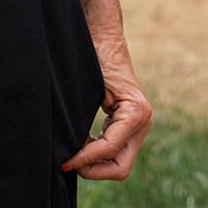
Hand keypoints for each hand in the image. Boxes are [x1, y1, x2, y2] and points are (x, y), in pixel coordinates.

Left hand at [61, 0, 152, 182]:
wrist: (104, 37)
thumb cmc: (96, 56)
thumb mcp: (90, 87)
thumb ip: (83, 121)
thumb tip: (68, 155)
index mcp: (137, 111)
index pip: (110, 149)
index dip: (85, 159)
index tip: (64, 161)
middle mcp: (143, 121)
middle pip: (120, 167)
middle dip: (94, 169)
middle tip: (70, 162)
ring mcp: (139, 124)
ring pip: (119, 163)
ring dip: (95, 163)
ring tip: (74, 150)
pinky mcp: (131, 125)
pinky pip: (116, 152)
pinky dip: (98, 154)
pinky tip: (83, 143)